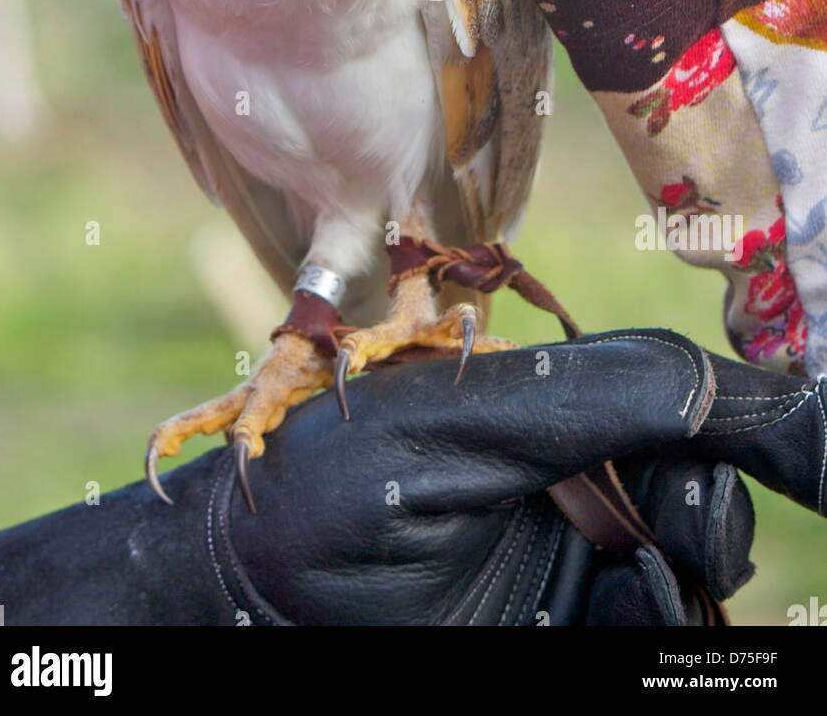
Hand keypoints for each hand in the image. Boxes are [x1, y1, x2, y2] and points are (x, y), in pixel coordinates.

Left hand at [0, 328, 822, 626]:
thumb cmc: (333, 488)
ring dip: (691, 574)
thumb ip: (612, 393)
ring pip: (695, 566)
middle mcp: (572, 474)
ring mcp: (571, 557)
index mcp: (551, 402)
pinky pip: (656, 627)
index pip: (686, 395)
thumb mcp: (473, 420)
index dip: (771, 420)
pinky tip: (620, 614)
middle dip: (713, 505)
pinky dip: (660, 625)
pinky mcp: (562, 624)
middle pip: (705, 481)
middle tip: (675, 530)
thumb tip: (761, 391)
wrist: (246, 609)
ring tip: (637, 584)